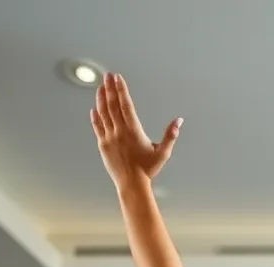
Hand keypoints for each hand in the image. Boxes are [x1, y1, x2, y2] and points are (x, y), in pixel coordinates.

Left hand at [90, 73, 181, 189]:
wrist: (132, 184)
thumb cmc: (148, 169)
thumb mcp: (163, 153)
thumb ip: (170, 135)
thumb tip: (179, 121)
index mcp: (133, 131)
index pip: (125, 104)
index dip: (121, 89)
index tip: (118, 77)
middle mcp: (119, 132)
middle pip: (112, 105)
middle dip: (110, 88)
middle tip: (108, 75)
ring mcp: (109, 138)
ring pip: (103, 113)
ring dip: (101, 98)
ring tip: (101, 87)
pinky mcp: (103, 145)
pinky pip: (97, 127)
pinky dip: (95, 116)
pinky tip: (94, 108)